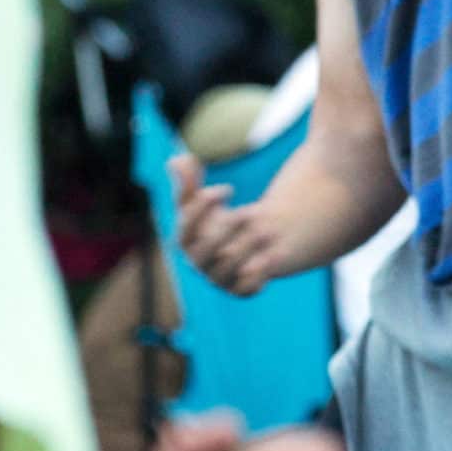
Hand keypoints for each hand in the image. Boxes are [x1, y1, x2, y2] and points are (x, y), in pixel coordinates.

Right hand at [172, 153, 292, 294]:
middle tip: (250, 211)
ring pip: (227, 272)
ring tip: (269, 230)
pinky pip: (246, 290)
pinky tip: (274, 255)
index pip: (185, 230)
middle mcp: (199, 263)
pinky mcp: (240, 290)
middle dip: (226, 232)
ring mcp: (219, 278)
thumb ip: (189, 180)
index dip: (202, 208)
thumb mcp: (203, 199)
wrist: (244, 244)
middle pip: (204, 254)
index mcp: (185, 241)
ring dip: (247, 250)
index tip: (228, 187)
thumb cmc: (217, 218)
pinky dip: (259, 276)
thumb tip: (176, 159)